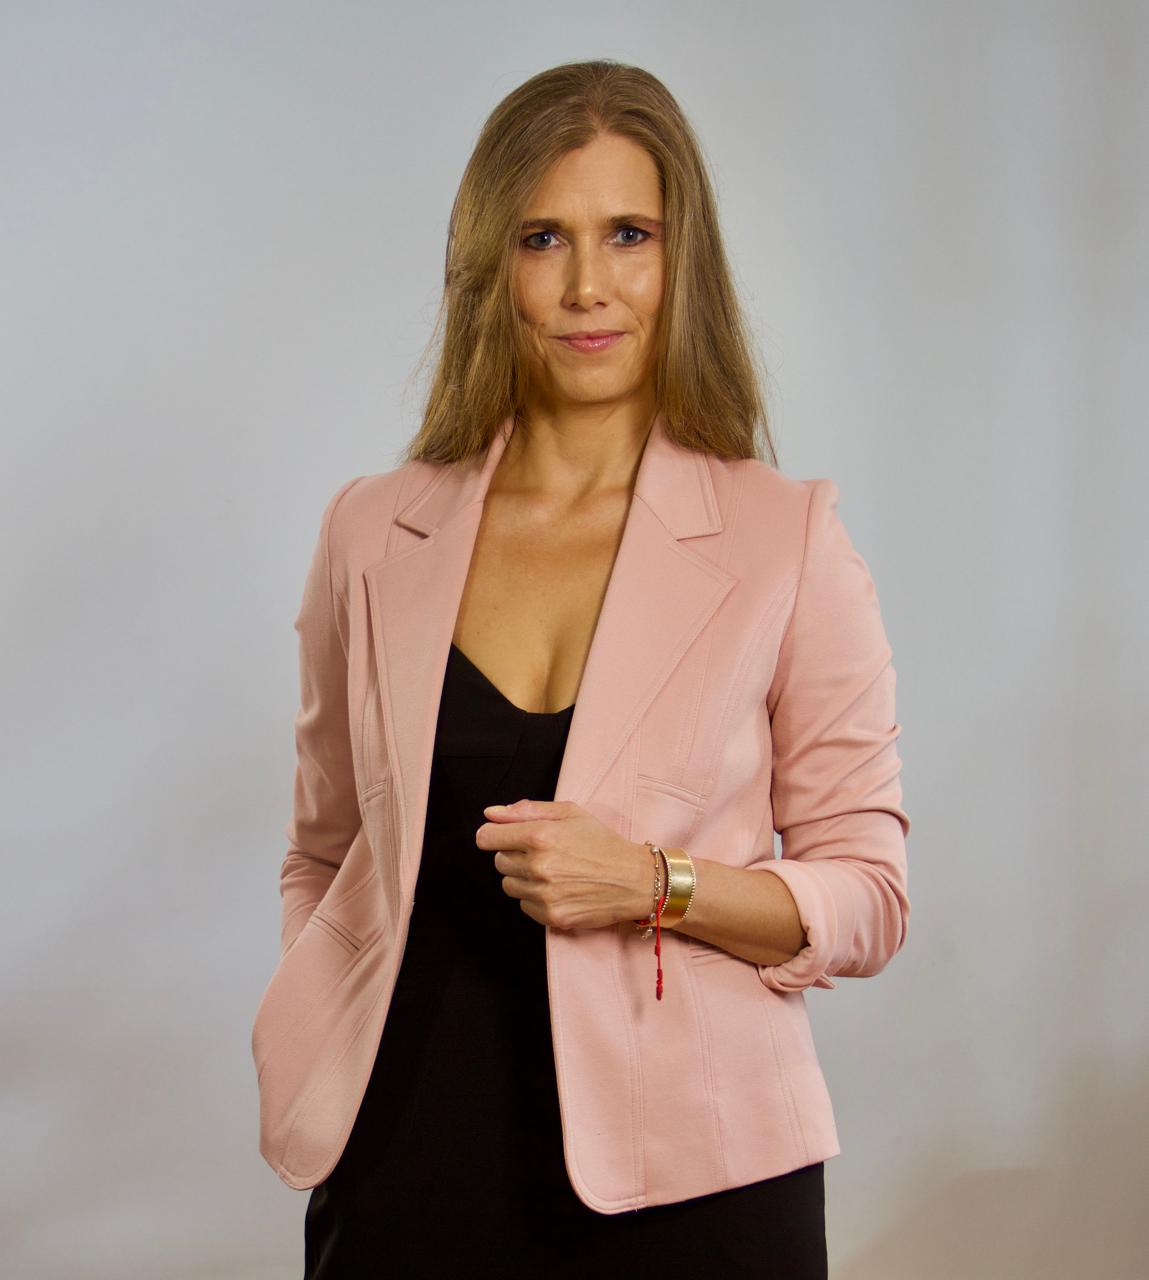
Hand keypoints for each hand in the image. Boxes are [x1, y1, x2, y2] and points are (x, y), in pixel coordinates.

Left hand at [476, 798, 651, 929]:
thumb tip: (491, 814)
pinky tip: (558, 889)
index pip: (487, 838)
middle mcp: (539, 866)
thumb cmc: (602, 842)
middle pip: (499, 862)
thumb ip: (527, 810)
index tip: (503, 838)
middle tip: (543, 854)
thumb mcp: (570, 813)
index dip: (494, 835)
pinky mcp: (551, 916)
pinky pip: (524, 906)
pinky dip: (536, 898)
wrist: (634, 879)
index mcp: (540, 835)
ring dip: (524, 878)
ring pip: (509, 885)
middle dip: (514, 856)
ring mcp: (544, 894)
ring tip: (552, 872)